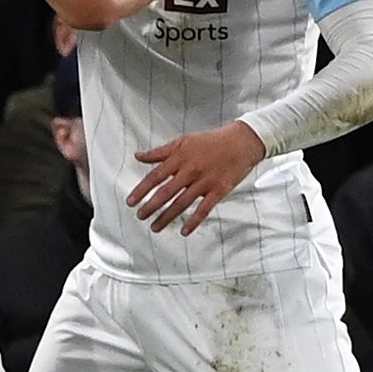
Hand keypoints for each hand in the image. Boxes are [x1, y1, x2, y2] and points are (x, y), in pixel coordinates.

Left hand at [128, 119, 266, 233]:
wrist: (241, 141)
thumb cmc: (212, 140)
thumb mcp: (183, 141)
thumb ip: (160, 152)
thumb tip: (139, 156)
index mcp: (180, 157)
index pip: (155, 176)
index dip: (141, 190)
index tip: (131, 202)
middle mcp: (190, 170)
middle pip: (166, 192)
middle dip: (151, 207)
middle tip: (140, 216)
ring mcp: (205, 181)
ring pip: (181, 203)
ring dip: (167, 217)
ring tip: (155, 227)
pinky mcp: (219, 190)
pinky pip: (204, 209)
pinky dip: (194, 222)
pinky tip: (184, 231)